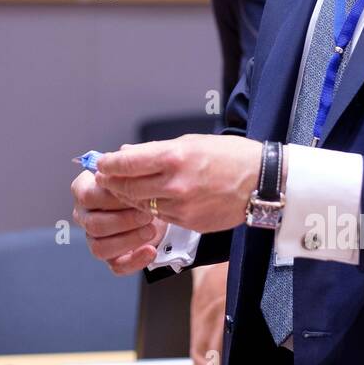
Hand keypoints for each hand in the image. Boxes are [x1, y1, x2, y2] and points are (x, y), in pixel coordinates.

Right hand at [72, 169, 167, 274]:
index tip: (133, 194)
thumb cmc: (143, 185)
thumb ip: (130, 162)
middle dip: (123, 220)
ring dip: (129, 239)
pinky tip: (151, 249)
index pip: (86, 196)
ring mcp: (95, 239)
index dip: (110, 197)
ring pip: (100, 248)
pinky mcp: (111, 258)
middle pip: (93, 225)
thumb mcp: (138, 169)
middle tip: (147, 213)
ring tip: (151, 228)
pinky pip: (115, 266)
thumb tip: (124, 153)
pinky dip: (134, 260)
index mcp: (84, 191)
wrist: (161, 204)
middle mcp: (84, 216)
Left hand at [96, 134, 261, 232]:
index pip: (126, 163)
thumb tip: (127, 153)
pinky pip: (161, 216)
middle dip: (112, 183)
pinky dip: (152, 208)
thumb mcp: (191, 141)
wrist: (262, 182)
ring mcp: (181, 207)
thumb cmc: (230, 155)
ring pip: (141, 205)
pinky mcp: (189, 223)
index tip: (101, 163)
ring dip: (129, 198)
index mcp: (174, 157)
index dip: (108, 164)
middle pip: (127, 188)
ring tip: (125, 189)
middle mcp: (174, 184)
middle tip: (105, 177)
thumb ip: (156, 150)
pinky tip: (152, 200)